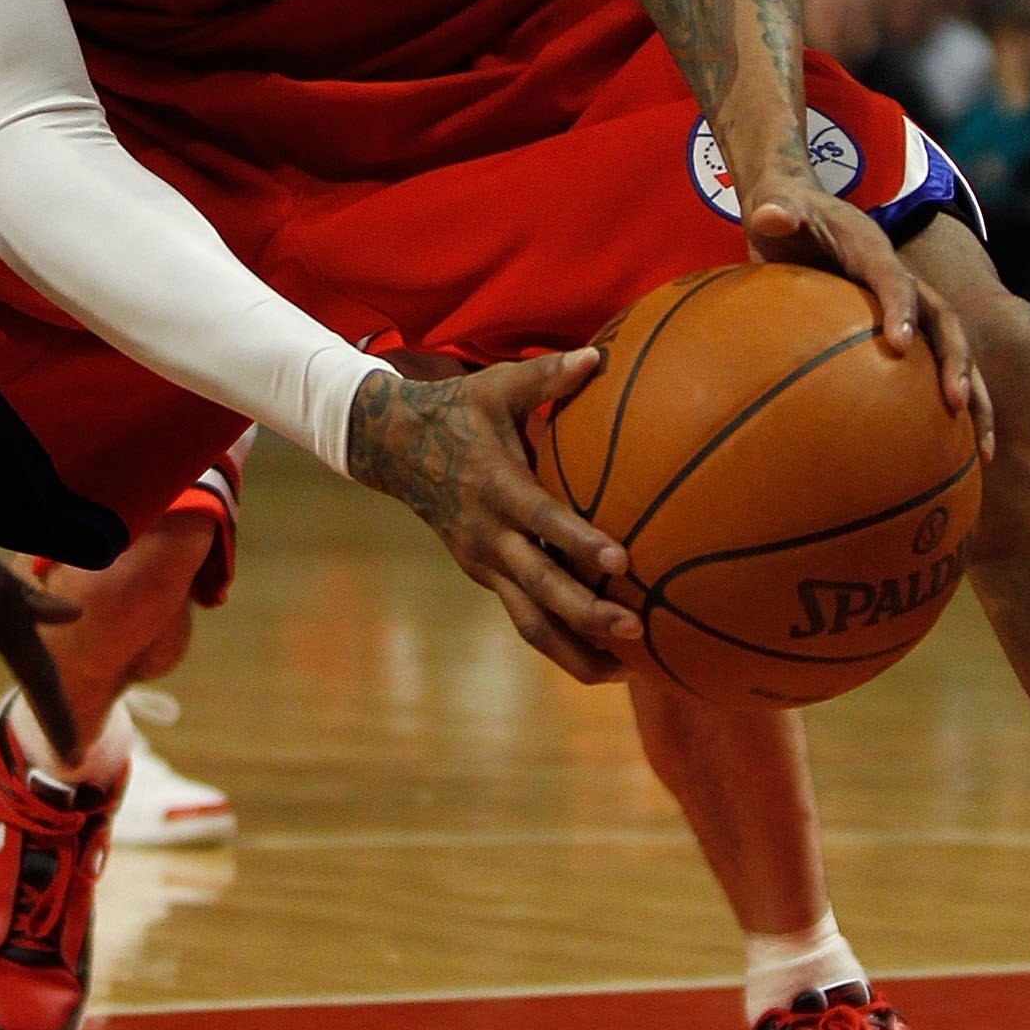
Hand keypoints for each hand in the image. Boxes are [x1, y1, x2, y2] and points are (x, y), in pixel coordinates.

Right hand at [346, 352, 639, 682]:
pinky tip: (604, 659)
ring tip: (626, 672)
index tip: (622, 560)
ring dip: (575, 651)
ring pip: (530, 623)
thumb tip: (601, 357)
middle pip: (539, 589)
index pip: (543, 520)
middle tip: (636, 630)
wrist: (392, 448)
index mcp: (497, 487)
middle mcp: (489, 536)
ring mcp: (485, 563)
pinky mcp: (486, 577)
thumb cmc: (458, 410)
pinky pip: (525, 619)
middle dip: (587, 615)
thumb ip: (548, 375)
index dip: (580, 543)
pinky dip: (562, 643)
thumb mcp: (496, 386)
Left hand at [743, 178, 995, 461]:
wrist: (800, 209)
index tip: (901, 346)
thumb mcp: (776, 206)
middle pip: (945, 322)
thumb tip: (768, 217)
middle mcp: (901, 280)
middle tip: (957, 405)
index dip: (901, 308)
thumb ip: (776, 211)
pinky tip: (951, 461)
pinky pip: (930, 371)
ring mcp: (907, 306)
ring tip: (982, 453)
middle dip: (958, 362)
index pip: (894, 279)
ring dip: (973, 398)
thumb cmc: (785, 212)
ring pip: (952, 353)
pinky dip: (946, 411)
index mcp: (872, 250)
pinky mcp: (900, 328)